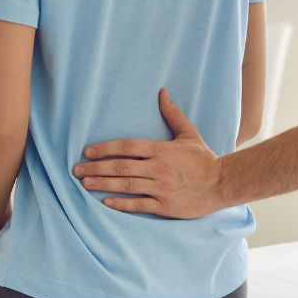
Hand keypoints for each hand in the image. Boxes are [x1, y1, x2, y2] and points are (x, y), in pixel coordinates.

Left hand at [72, 90, 224, 218]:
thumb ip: (173, 114)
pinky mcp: (164, 205)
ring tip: (84, 183)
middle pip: (120, 167)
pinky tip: (106, 202)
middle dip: (96, 168)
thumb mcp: (189, 134)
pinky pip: (138, 205)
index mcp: (162, 149)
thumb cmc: (203, 159)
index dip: (105, 148)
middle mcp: (158, 168)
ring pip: (126, 185)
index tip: (88, 152)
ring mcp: (161, 187)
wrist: (221, 184)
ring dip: (102, 184)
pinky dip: (121, 204)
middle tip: (76, 170)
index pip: (127, 147)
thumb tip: (163, 93)